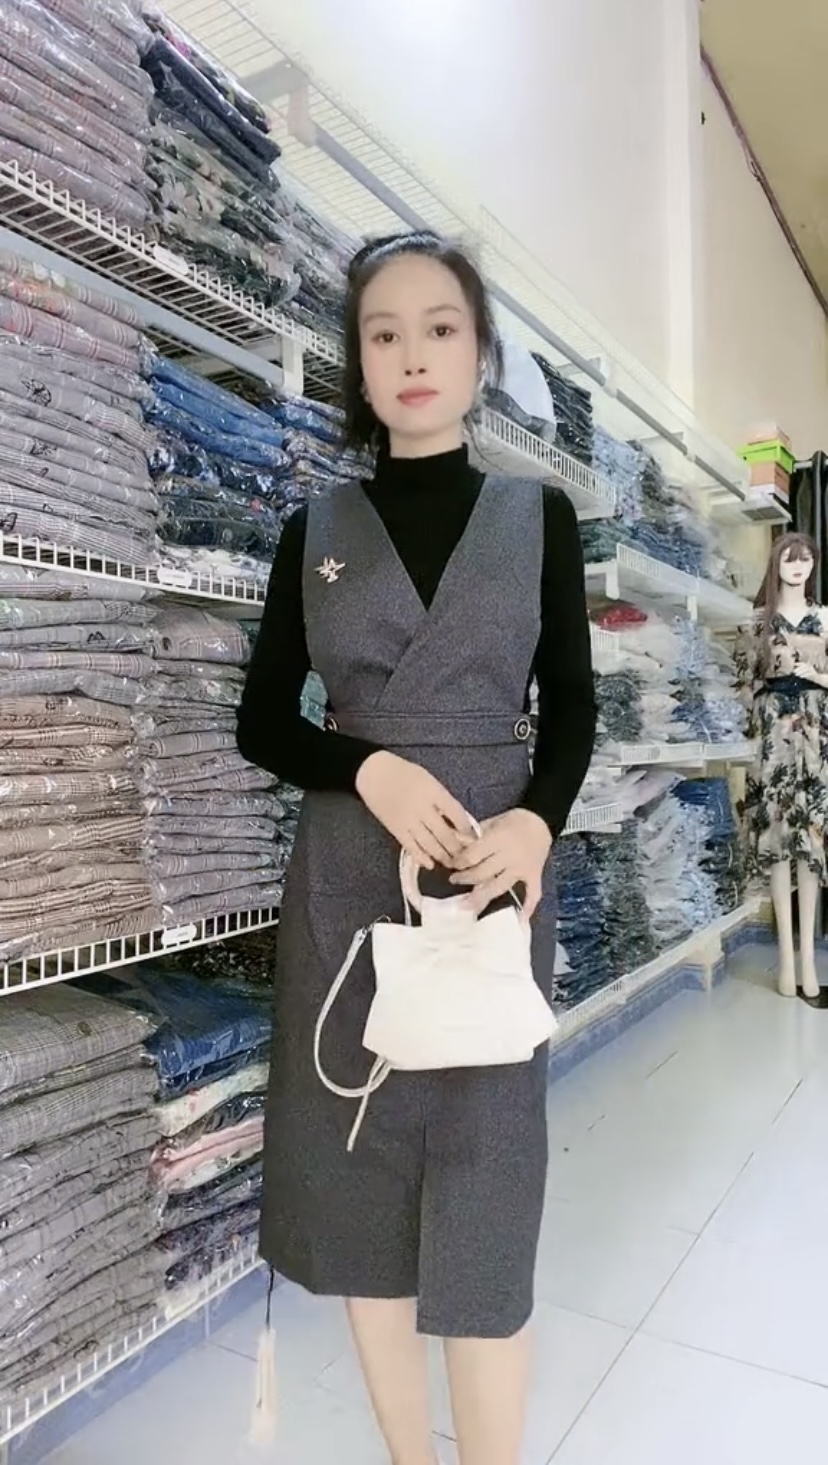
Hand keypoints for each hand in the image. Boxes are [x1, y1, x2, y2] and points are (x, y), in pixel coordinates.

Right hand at [356, 751, 470, 867]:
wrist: (373, 772)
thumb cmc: (403, 772)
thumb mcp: (428, 779)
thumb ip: (442, 798)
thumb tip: (457, 819)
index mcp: (433, 791)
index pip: (456, 813)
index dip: (466, 828)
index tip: (472, 837)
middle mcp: (422, 807)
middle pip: (445, 833)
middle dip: (457, 848)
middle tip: (465, 857)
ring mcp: (408, 820)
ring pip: (429, 843)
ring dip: (442, 856)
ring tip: (451, 863)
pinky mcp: (395, 829)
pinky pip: (411, 846)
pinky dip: (421, 857)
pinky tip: (430, 864)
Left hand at [449, 808, 551, 918]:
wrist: (541, 820)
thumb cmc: (513, 820)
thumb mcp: (491, 822)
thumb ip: (473, 835)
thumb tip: (453, 843)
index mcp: (498, 839)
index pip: (473, 855)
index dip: (460, 862)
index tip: (452, 865)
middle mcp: (510, 856)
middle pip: (483, 873)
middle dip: (466, 879)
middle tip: (454, 881)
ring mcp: (522, 868)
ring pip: (500, 886)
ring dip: (483, 897)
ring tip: (468, 907)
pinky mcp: (534, 875)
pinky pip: (533, 893)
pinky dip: (528, 907)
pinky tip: (520, 919)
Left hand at [794, 662, 827, 687]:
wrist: (817, 678)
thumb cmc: (810, 675)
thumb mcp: (805, 672)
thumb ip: (801, 671)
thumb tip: (794, 671)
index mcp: (808, 666)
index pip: (803, 664)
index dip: (799, 663)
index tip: (794, 664)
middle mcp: (810, 667)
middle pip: (804, 667)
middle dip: (798, 669)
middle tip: (794, 672)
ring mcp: (812, 670)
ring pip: (805, 670)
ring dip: (800, 672)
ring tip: (796, 675)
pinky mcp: (813, 674)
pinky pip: (808, 674)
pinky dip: (804, 675)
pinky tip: (801, 677)